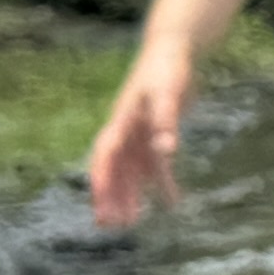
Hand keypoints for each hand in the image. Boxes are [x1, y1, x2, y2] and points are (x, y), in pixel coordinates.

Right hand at [82, 52, 194, 228]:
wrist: (173, 49)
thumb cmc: (165, 69)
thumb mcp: (167, 93)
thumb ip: (166, 121)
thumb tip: (166, 152)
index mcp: (122, 122)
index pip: (106, 156)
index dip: (102, 181)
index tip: (100, 205)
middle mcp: (126, 131)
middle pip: (115, 169)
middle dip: (111, 196)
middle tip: (110, 225)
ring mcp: (139, 134)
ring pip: (131, 171)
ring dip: (131, 194)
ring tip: (131, 222)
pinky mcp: (154, 134)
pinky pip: (155, 164)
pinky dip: (162, 182)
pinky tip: (172, 201)